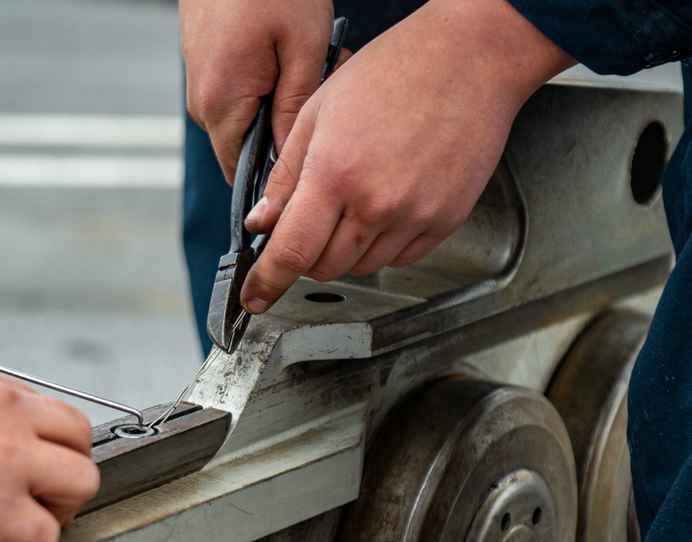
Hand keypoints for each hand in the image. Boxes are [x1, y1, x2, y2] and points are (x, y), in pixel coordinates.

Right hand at [0, 356, 97, 541]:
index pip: (45, 408)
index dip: (40, 442)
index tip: (26, 463)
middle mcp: (3, 409)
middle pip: (79, 437)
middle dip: (63, 467)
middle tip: (39, 492)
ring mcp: (7, 456)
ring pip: (82, 480)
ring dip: (59, 507)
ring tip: (27, 519)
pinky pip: (46, 535)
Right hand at [181, 0, 333, 181]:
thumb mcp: (302, 48)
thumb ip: (294, 111)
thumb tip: (289, 163)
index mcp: (221, 106)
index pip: (244, 175)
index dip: (279, 176)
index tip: (315, 151)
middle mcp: (202, 105)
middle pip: (248, 148)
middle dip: (288, 131)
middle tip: (323, 90)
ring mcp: (201, 87)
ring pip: (247, 121)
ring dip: (282, 104)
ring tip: (311, 66)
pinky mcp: (206, 70)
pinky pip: (239, 98)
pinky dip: (268, 86)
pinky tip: (291, 57)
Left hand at [239, 0, 576, 312]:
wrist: (469, 61)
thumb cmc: (394, 73)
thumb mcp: (317, 114)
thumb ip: (285, 177)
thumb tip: (261, 222)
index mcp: (334, 173)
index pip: (290, 252)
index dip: (266, 282)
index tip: (255, 297)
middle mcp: (375, 203)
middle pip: (324, 267)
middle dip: (305, 256)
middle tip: (309, 223)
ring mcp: (414, 216)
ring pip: (360, 268)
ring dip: (344, 250)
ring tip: (355, 200)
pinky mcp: (445, 221)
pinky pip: (399, 258)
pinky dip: (381, 245)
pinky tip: (385, 205)